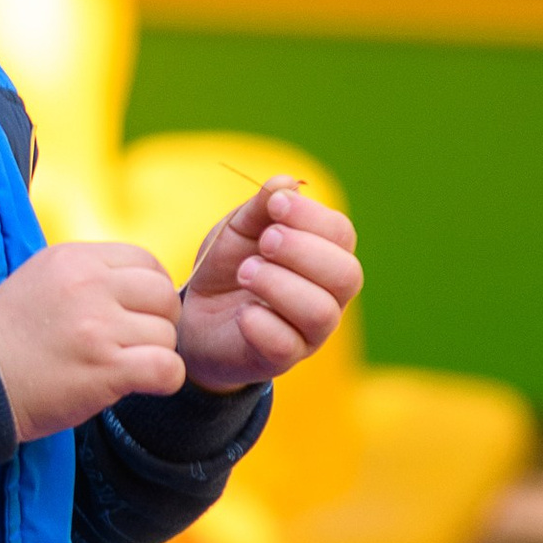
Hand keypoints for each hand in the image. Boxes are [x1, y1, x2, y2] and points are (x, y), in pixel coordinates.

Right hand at [0, 240, 185, 441]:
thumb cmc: (4, 339)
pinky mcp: (105, 368)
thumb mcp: (38, 279)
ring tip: (126, 366)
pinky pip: (167, 368)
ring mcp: (98, 327)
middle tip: (137, 343)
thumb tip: (133, 284)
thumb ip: (84, 274)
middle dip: (159, 321)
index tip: (137, 313)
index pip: (145, 261)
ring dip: (155, 354)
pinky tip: (143, 384)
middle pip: (163, 295)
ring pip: (167, 335)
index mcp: (73, 259)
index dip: (151, 290)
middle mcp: (88, 286)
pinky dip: (165, 379)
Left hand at [175, 180, 362, 390]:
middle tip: (264, 241)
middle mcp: (328, 296)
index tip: (275, 204)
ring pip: (321, 312)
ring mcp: (309, 332)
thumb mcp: (239, 230)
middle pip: (346, 275)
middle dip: (302, 251)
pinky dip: (262, 323)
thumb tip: (285, 182)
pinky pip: (287, 345)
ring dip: (279, 285)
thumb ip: (261, 208)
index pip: (341, 234)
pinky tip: (242, 313)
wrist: (196, 316)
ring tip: (245, 273)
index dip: (312, 216)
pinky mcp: (282, 359)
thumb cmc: (229, 267)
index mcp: (324, 256)